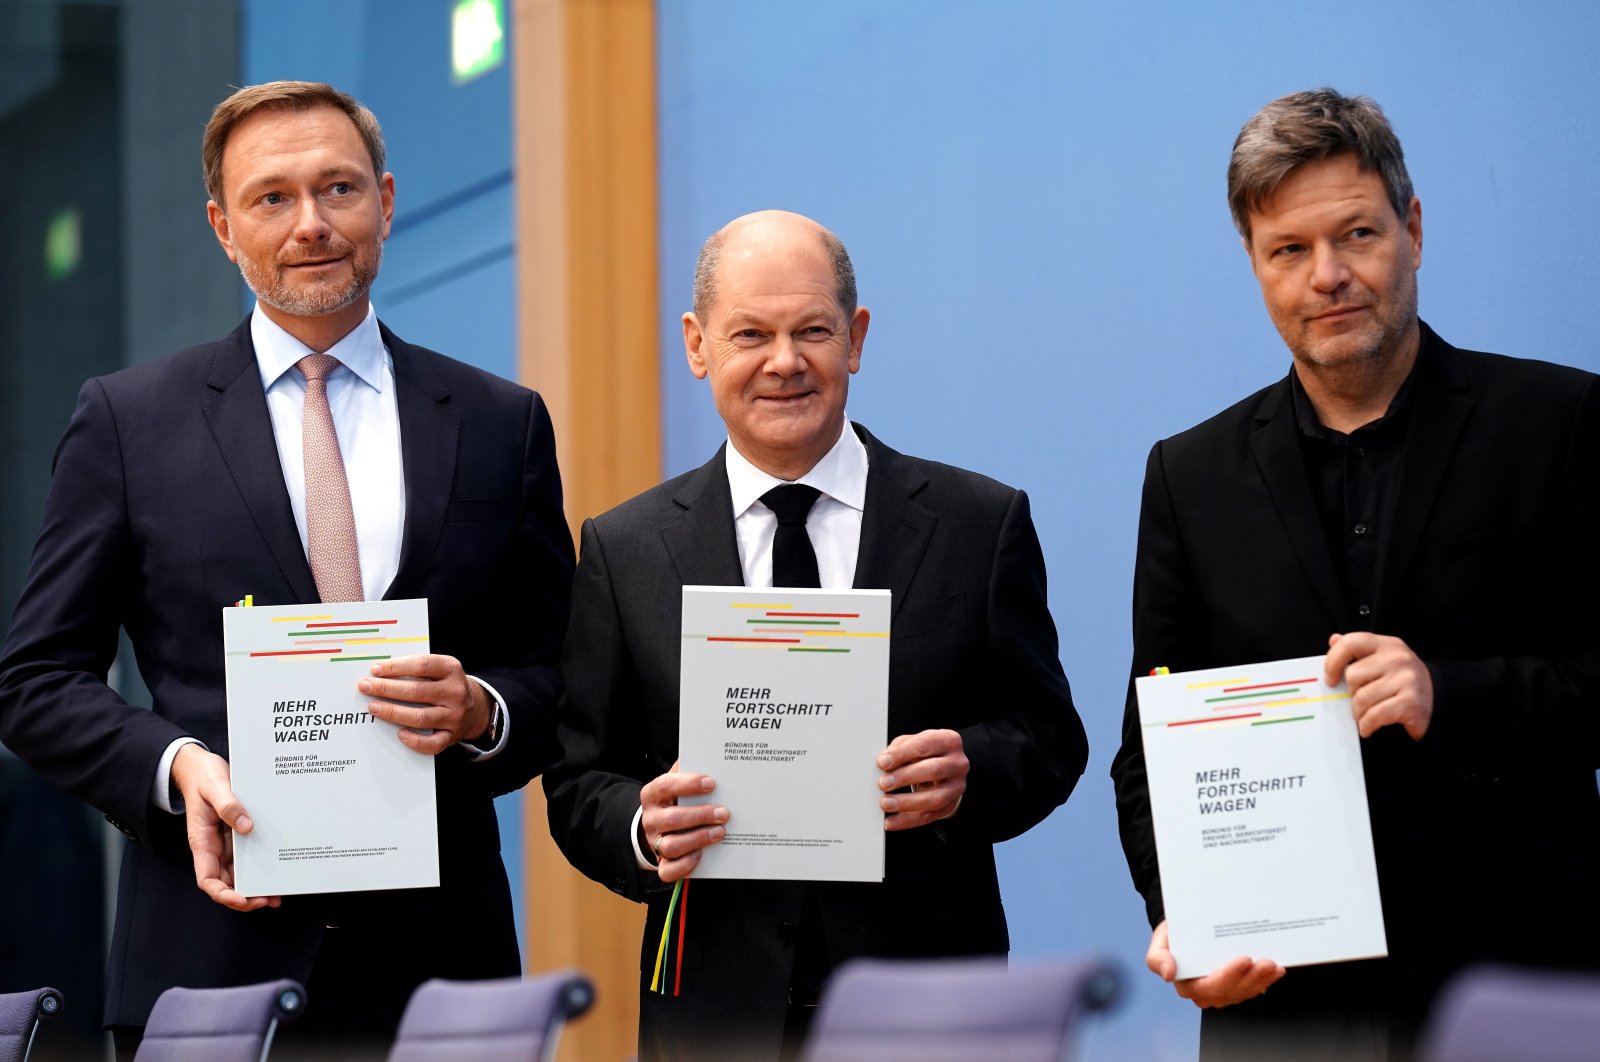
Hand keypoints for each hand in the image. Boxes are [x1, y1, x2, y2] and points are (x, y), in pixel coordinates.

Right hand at [170, 743, 280, 911]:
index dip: (223, 894)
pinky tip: (275, 871)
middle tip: (269, 900)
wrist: (201, 767)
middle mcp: (212, 847)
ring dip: (254, 886)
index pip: (207, 879)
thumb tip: (246, 827)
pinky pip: (246, 858)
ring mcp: (224, 843)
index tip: (242, 899)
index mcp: (201, 841)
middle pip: (225, 883)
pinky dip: (258, 868)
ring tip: (276, 894)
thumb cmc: (203, 777)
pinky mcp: (235, 835)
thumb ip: (228, 806)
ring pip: (238, 874)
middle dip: (245, 896)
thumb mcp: (215, 787)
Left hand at [360, 654, 492, 753]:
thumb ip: (417, 668)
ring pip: (420, 717)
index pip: (422, 665)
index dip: (396, 667)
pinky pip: (432, 743)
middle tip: (366, 687)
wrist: (475, 708)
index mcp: (452, 669)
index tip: (375, 669)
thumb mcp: (440, 669)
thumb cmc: (446, 685)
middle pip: (417, 691)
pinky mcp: (452, 736)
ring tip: (373, 707)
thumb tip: (381, 672)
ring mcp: (455, 716)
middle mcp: (456, 692)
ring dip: (393, 712)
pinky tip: (399, 733)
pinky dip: (414, 741)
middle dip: (387, 689)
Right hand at [640, 761, 727, 883]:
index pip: (665, 786)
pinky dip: (686, 865)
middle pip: (672, 818)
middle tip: (724, 813)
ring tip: (720, 832)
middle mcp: (651, 819)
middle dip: (700, 815)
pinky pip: (669, 870)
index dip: (688, 784)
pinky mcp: (661, 862)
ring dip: (698, 839)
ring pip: (671, 845)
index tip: (711, 783)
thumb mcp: (676, 782)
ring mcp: (655, 842)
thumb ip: (687, 769)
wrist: (657, 825)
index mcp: (652, 795)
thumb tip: (710, 755)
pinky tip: (702, 854)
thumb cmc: (674, 800)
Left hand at [877, 728, 967, 830]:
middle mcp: (957, 763)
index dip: (902, 754)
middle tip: (883, 783)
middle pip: (933, 770)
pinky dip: (907, 820)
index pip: (924, 745)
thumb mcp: (913, 743)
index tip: (883, 762)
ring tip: (886, 804)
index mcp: (948, 741)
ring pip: (934, 798)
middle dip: (905, 777)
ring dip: (907, 803)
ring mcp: (957, 786)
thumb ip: (899, 749)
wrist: (945, 768)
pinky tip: (891, 821)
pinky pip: (930, 817)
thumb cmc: (925, 754)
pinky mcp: (951, 806)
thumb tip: (883, 763)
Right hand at [1147, 920, 1282, 1007]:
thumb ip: (1158, 959)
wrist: (1185, 929)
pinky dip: (1266, 980)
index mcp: (1187, 985)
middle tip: (1266, 962)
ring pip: (1245, 991)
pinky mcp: (1236, 987)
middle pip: (1232, 991)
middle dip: (1251, 978)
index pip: (1210, 986)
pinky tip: (1276, 970)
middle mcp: (1206, 993)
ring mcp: (1223, 992)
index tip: (1244, 959)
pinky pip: (1252, 988)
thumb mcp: (1159, 942)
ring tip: (1274, 965)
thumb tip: (1169, 974)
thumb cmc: (1173, 935)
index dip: (1229, 975)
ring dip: (1262, 980)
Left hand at [1324, 632, 1432, 739]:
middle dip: (1351, 693)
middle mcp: (1398, 658)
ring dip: (1359, 712)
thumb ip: (1358, 650)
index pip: (1351, 642)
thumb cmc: (1403, 682)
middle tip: (1359, 700)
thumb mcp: (1383, 660)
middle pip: (1353, 676)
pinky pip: (1374, 715)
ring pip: (1361, 698)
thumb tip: (1334, 640)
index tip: (1330, 678)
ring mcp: (1406, 680)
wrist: (1438, 702)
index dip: (1333, 660)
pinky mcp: (1410, 702)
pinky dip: (1367, 725)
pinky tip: (1368, 726)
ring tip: (1366, 714)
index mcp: (1387, 645)